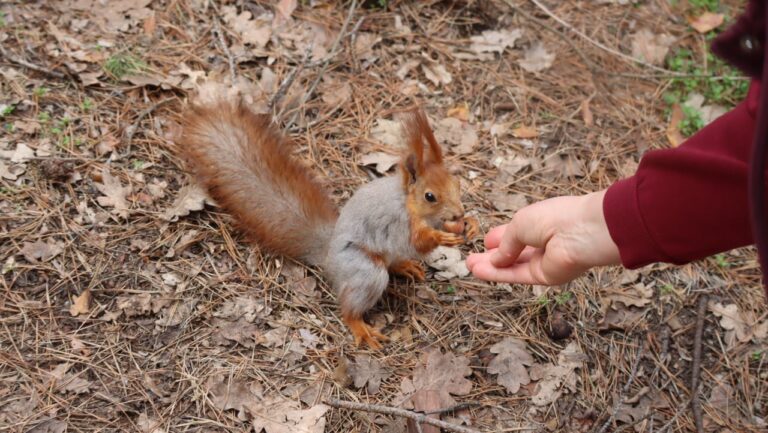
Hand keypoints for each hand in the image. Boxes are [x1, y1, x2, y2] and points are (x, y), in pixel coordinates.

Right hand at [466, 190, 620, 284]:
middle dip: (493, 255)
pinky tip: (481, 272)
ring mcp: (544, 260)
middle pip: (514, 252)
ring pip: (513, 266)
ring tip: (470, 267)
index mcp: (540, 222)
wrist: (582, 232)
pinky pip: (517, 276)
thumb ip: (505, 243)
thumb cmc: (554, 218)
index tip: (486, 241)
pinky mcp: (545, 277)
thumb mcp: (519, 223)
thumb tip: (496, 258)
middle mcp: (543, 242)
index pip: (517, 233)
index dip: (501, 237)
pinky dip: (499, 275)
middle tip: (472, 260)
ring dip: (491, 267)